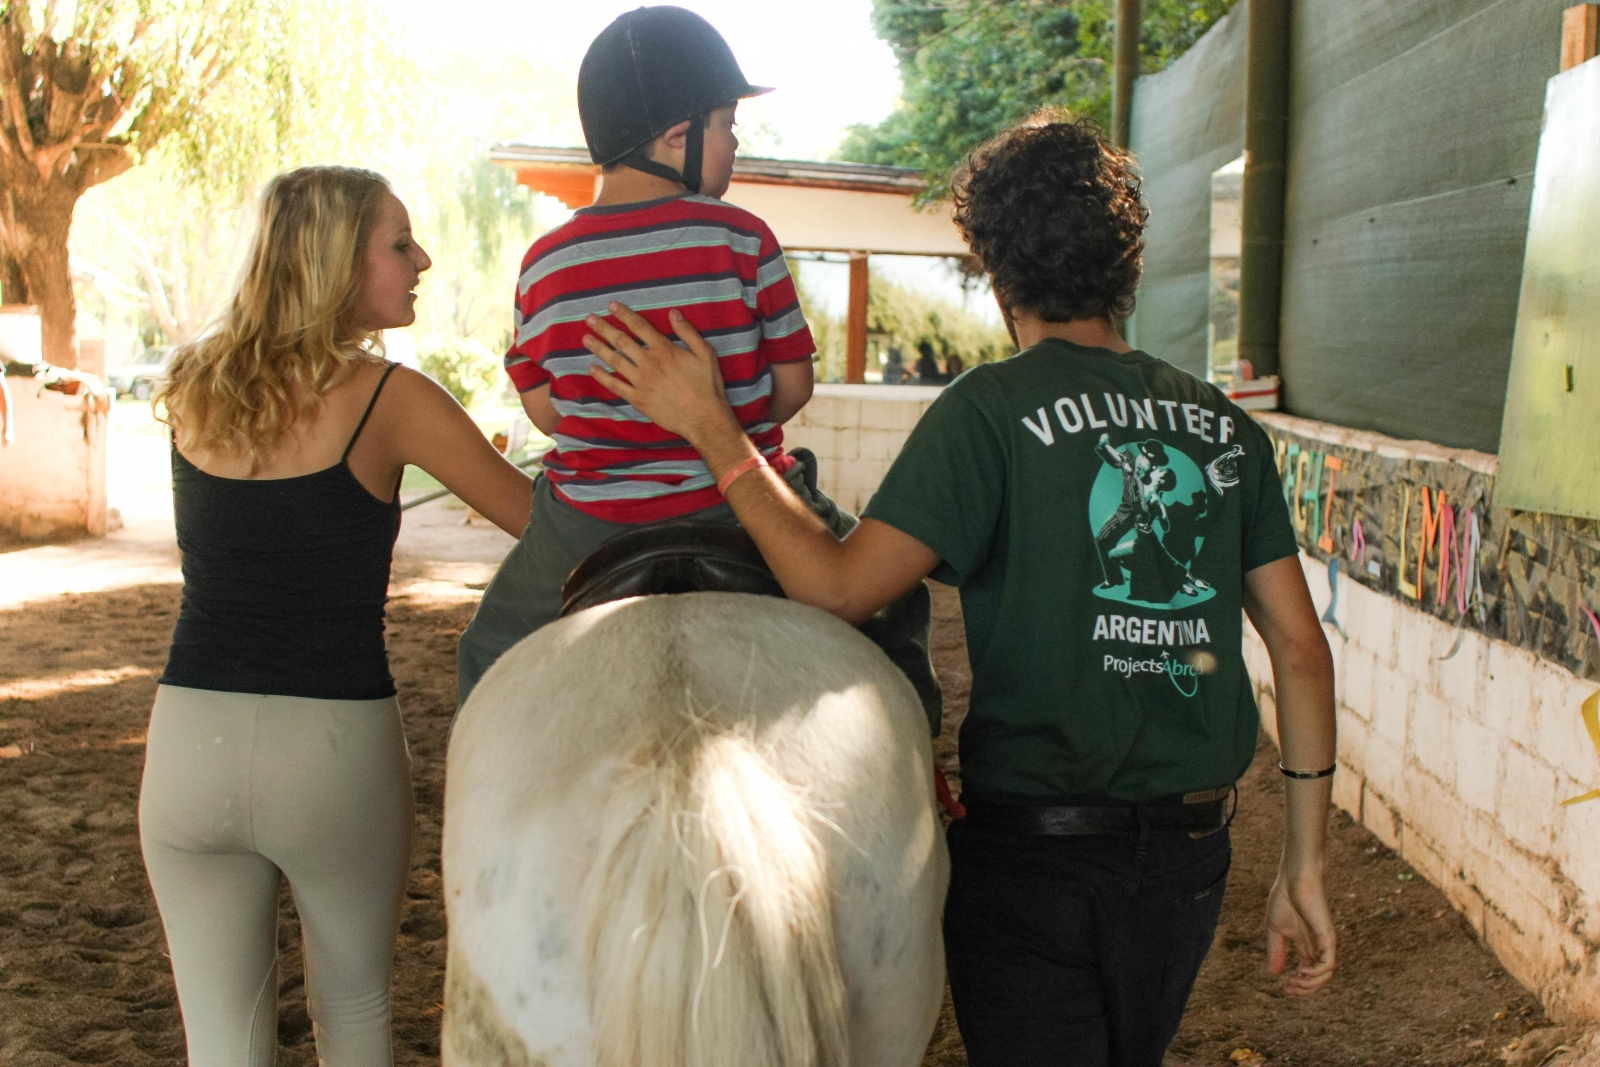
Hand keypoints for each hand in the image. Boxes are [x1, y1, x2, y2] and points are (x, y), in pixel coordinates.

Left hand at [583, 303, 737, 446]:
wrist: (703, 417)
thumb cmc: (707, 385)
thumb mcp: (705, 353)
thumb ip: (688, 332)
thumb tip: (673, 313)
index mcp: (663, 349)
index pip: (639, 326)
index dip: (624, 314)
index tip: (611, 306)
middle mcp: (648, 363)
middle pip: (621, 341)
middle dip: (604, 328)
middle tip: (589, 319)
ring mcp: (640, 381)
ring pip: (614, 361)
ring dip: (599, 348)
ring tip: (586, 339)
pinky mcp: (637, 399)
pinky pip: (615, 386)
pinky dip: (602, 377)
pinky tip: (592, 368)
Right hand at [1266, 871, 1336, 995]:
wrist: (1294, 878)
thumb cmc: (1285, 898)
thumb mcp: (1275, 929)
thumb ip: (1276, 950)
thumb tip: (1274, 973)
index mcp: (1305, 945)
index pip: (1308, 973)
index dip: (1298, 985)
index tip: (1283, 988)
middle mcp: (1317, 947)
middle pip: (1318, 978)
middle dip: (1304, 989)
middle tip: (1287, 990)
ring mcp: (1324, 943)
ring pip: (1325, 975)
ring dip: (1310, 984)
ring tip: (1293, 982)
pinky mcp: (1328, 938)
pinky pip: (1329, 964)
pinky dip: (1317, 974)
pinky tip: (1301, 971)